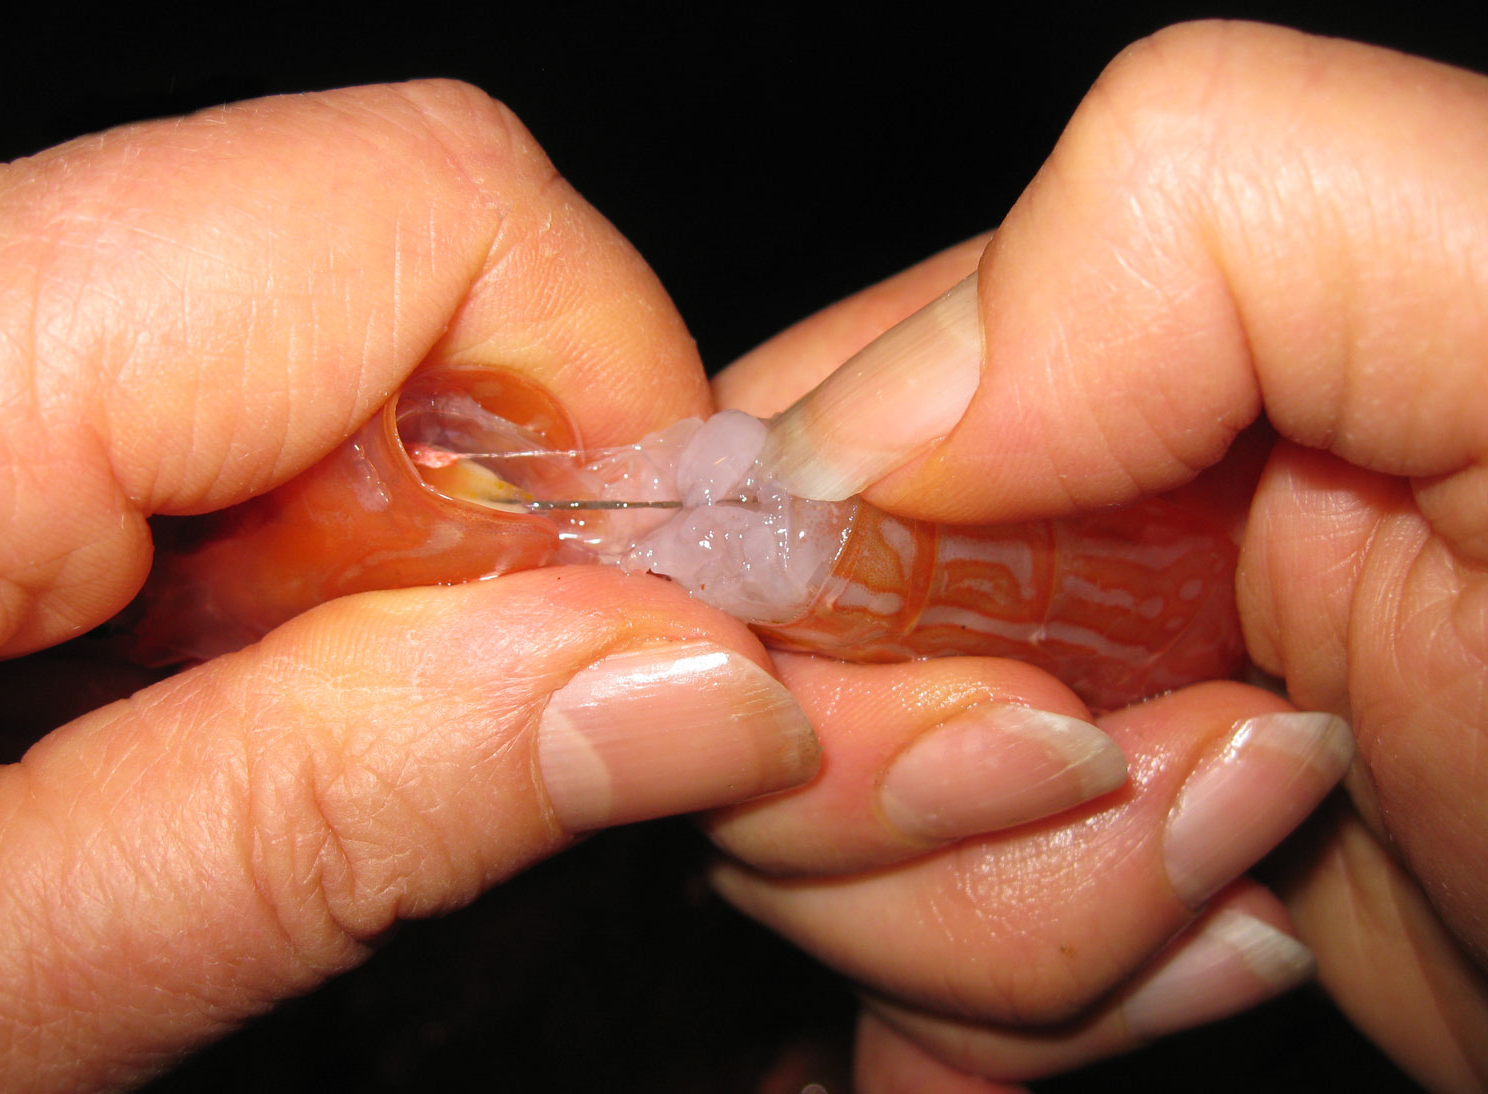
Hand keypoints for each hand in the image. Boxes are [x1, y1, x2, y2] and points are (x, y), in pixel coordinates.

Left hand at [0, 82, 819, 1090]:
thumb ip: (328, 813)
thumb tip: (688, 689)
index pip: (430, 208)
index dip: (612, 402)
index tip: (649, 620)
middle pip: (406, 243)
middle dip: (524, 492)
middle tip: (482, 716)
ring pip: (338, 319)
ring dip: (415, 536)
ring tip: (331, 723)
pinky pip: (230, 375)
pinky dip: (310, 533)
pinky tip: (244, 679)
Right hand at [711, 21, 1487, 1090]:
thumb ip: (1211, 218)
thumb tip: (847, 445)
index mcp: (1114, 360)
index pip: (782, 453)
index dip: (810, 608)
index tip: (1031, 720)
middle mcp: (1061, 534)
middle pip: (783, 675)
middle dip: (925, 799)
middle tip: (1215, 799)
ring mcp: (1056, 732)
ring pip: (822, 855)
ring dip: (999, 930)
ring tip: (1256, 889)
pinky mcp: (1084, 905)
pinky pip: (886, 984)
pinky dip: (968, 1027)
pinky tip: (1163, 994)